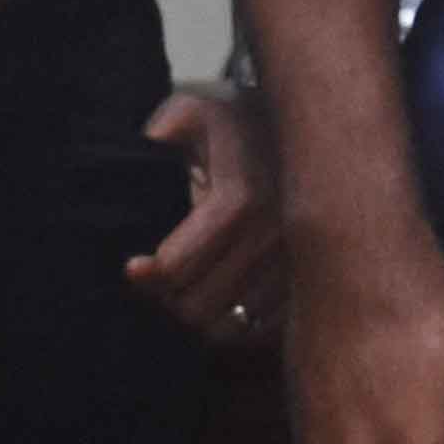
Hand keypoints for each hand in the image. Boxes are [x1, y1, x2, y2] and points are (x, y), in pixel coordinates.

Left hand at [123, 84, 283, 341]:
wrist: (303, 129)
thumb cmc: (234, 123)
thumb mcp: (191, 113)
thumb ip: (161, 133)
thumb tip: (148, 149)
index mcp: (239, 198)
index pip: (175, 268)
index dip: (146, 275)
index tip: (133, 267)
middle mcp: (274, 237)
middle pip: (198, 307)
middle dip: (170, 298)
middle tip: (160, 279)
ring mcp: (296, 264)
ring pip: (229, 326)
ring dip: (202, 313)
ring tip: (190, 285)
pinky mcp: (310, 283)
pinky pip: (260, 330)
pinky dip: (235, 321)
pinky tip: (223, 294)